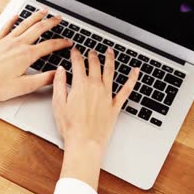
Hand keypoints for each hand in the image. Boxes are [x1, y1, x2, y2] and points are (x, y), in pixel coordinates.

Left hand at [0, 10, 72, 101]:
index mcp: (27, 55)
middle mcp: (18, 44)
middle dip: (51, 22)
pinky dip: (13, 20)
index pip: (49, 46)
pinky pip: (7, 27)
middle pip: (39, 29)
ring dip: (35, 16)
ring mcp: (7, 41)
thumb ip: (43, 80)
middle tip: (59, 18)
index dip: (62, 43)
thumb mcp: (24, 86)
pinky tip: (16, 16)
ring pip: (24, 24)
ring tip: (43, 11)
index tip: (69, 42)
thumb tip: (57, 75)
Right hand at [52, 48, 138, 188]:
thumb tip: (60, 71)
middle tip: (90, 50)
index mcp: (80, 85)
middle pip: (95, 65)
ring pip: (110, 71)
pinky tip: (135, 71)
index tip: (75, 50)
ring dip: (110, 59)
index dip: (76, 54)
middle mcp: (96, 87)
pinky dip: (132, 79)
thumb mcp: (58, 104)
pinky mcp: (115, 105)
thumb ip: (59, 84)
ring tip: (109, 51)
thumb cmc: (71, 127)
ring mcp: (107, 95)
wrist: (85, 143)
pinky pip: (127, 89)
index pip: (78, 64)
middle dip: (92, 55)